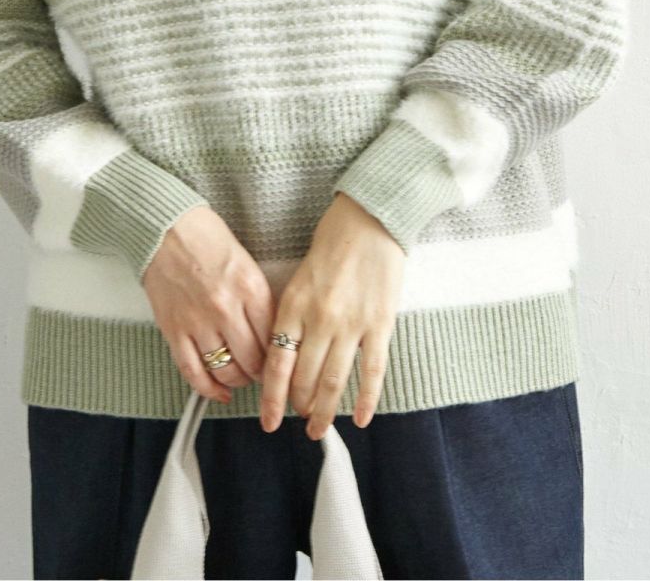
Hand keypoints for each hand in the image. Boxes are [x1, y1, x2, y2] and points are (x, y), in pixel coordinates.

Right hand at [142, 205, 276, 404]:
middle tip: (261, 372)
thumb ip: (259, 298)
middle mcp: (226, 308)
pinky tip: (217, 391)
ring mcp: (198, 322)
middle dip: (260, 373)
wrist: (165, 228)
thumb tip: (270, 333)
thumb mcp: (246, 262)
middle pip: (253, 361)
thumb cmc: (205, 237)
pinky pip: (193, 372)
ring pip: (225, 371)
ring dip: (237, 381)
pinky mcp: (174, 330)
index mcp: (250, 288)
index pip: (274, 339)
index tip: (278, 361)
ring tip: (240, 377)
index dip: (279, 357)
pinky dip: (207, 389)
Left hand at [260, 192, 404, 439]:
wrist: (370, 219)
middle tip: (298, 420)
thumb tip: (284, 356)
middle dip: (299, 406)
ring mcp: (352, 323)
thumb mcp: (299, 276)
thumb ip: (291, 314)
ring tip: (320, 429)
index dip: (271, 398)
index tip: (268, 421)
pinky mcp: (380, 323)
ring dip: (326, 411)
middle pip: (305, 378)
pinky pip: (373, 370)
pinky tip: (361, 419)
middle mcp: (320, 318)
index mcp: (294, 304)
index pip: (277, 364)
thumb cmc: (332, 243)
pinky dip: (367, 398)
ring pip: (335, 380)